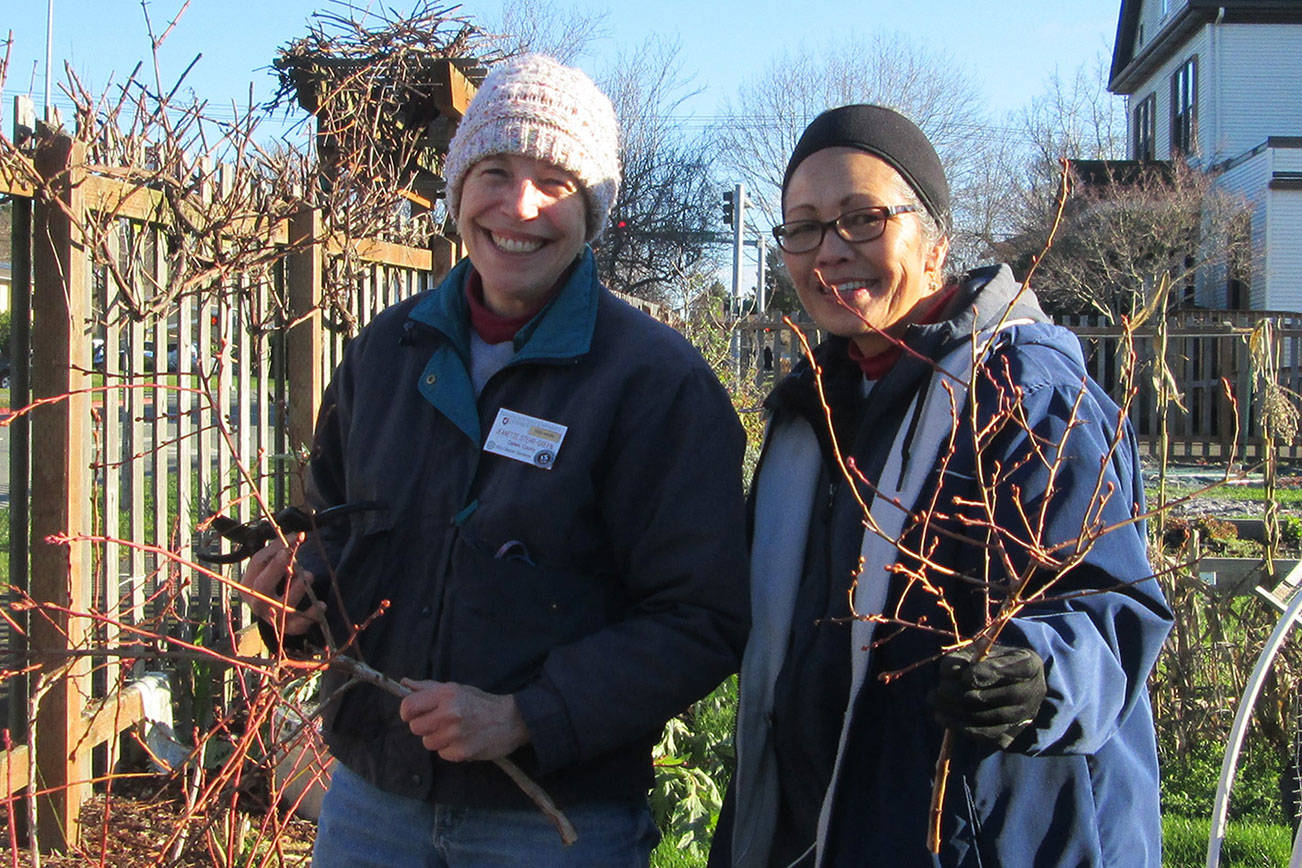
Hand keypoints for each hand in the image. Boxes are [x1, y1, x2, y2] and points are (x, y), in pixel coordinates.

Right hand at [237, 533, 320, 635]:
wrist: (273, 614)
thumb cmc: (273, 582)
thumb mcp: (270, 566)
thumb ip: (280, 550)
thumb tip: (297, 535)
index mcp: (249, 584)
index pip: (258, 565)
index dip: (275, 552)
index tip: (291, 542)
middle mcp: (257, 602)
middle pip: (262, 587)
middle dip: (276, 569)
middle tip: (290, 555)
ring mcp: (272, 617)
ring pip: (281, 606)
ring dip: (297, 588)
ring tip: (309, 575)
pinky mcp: (287, 628)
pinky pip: (299, 625)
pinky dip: (311, 615)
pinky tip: (322, 604)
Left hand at [399, 681, 529, 761]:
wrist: (512, 720)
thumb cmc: (482, 702)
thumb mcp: (457, 689)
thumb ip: (428, 688)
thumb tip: (403, 683)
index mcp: (447, 694)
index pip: (409, 706)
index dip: (407, 712)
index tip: (413, 714)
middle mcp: (450, 713)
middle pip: (415, 727)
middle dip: (424, 726)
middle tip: (439, 722)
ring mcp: (456, 734)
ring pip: (427, 743)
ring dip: (437, 739)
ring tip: (454, 732)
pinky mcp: (462, 752)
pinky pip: (442, 753)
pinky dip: (450, 749)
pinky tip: (463, 740)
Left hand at [930, 644, 1046, 749]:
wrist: (1006, 686)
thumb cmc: (988, 663)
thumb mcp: (977, 652)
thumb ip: (963, 658)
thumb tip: (948, 673)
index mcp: (1030, 664)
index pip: (1015, 668)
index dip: (988, 673)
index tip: (964, 676)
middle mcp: (1034, 690)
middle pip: (1003, 696)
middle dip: (966, 694)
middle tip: (939, 690)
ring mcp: (1025, 714)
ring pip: (994, 716)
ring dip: (960, 712)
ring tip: (935, 704)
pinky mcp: (1013, 732)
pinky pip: (989, 735)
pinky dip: (964, 728)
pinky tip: (944, 719)